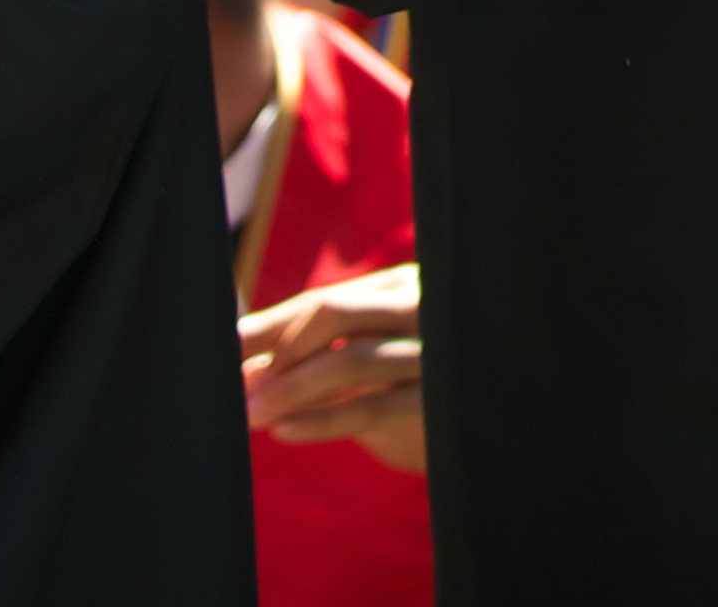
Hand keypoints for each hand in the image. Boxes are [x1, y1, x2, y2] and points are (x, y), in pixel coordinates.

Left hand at [236, 261, 424, 464]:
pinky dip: (324, 420)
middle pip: (334, 314)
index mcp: (399, 287)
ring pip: (351, 360)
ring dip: (292, 390)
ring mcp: (434, 351)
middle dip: (279, 353)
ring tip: (252, 415)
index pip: (321, 300)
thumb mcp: (369, 351)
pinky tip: (287, 431)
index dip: (268, 327)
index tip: (224, 349)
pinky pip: (374, 408)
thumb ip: (313, 353)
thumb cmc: (414, 378)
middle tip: (239, 390)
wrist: (493, 418)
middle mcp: (418, 307)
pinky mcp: (441, 400)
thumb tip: (243, 370)